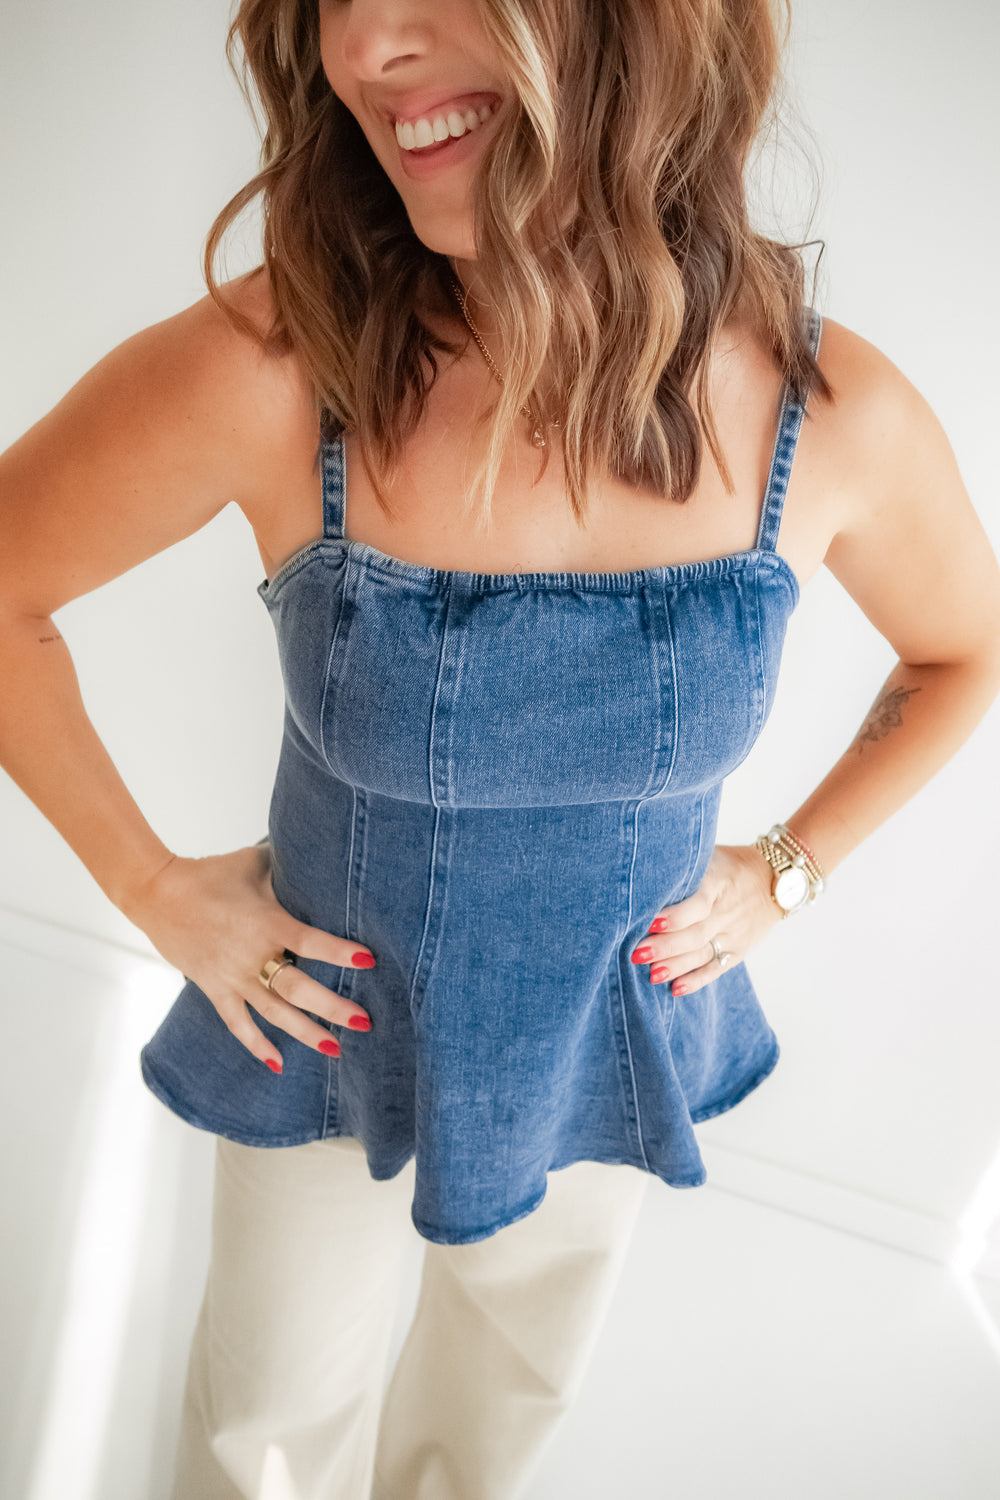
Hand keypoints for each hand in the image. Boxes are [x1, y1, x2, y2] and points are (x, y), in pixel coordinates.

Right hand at [123, 842, 374, 1073]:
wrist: (156, 894)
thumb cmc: (208, 874)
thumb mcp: (252, 863)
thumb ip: (286, 865)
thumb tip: (317, 852)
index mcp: (265, 922)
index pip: (310, 942)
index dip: (340, 953)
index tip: (369, 960)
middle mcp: (252, 955)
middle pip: (298, 989)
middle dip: (333, 1008)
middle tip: (364, 1022)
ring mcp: (232, 978)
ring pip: (274, 1013)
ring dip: (305, 1032)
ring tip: (336, 1048)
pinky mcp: (214, 989)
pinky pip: (238, 1024)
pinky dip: (257, 1045)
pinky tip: (278, 1065)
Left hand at [630, 845, 779, 995]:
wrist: (774, 880)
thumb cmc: (730, 864)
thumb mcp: (711, 855)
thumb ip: (684, 867)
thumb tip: (644, 874)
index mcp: (718, 884)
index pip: (697, 904)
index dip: (674, 916)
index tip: (650, 923)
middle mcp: (727, 912)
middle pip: (694, 933)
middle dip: (665, 947)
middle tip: (637, 954)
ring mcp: (734, 934)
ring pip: (702, 953)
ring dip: (675, 966)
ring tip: (651, 974)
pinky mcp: (738, 950)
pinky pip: (716, 968)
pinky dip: (696, 980)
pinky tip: (676, 989)